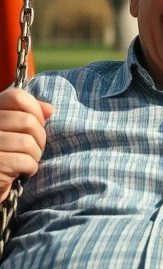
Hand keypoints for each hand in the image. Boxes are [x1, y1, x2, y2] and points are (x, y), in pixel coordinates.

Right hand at [0, 88, 51, 202]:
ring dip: (34, 155)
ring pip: (28, 142)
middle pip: (27, 121)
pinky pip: (24, 161)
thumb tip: (49, 109)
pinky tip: (22, 171)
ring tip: (26, 160)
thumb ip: (30, 115)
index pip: (17, 96)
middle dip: (39, 137)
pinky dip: (30, 168)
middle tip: (33, 148)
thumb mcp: (16, 130)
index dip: (34, 108)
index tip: (37, 123)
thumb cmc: (7, 153)